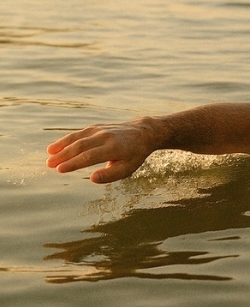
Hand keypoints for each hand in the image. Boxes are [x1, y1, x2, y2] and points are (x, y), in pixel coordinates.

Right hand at [46, 118, 160, 183]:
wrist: (144, 131)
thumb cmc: (135, 155)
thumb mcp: (127, 169)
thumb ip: (110, 176)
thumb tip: (91, 178)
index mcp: (113, 148)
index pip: (89, 156)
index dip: (73, 163)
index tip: (59, 169)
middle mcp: (105, 136)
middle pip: (81, 145)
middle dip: (63, 155)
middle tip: (48, 164)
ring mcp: (101, 129)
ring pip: (79, 136)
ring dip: (63, 144)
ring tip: (49, 153)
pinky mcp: (98, 127)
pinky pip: (81, 132)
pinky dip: (69, 138)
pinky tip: (59, 145)